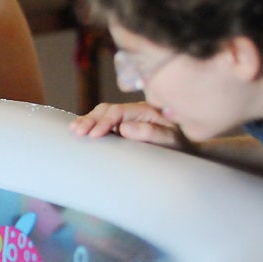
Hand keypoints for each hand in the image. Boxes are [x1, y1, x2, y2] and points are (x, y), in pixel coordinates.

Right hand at [69, 102, 189, 149]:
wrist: (189, 151)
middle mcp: (134, 112)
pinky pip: (103, 124)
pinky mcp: (122, 128)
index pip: (118, 111)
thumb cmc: (182, 146)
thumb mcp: (172, 141)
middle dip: (90, 120)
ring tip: (73, 130)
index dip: (104, 122)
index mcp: (145, 111)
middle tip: (77, 131)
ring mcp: (127, 119)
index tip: (95, 135)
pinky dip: (90, 126)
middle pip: (106, 110)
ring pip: (102, 114)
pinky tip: (79, 131)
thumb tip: (125, 128)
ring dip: (87, 121)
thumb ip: (151, 133)